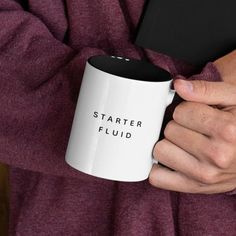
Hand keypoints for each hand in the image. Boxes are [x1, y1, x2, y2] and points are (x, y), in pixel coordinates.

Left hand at [149, 65, 235, 193]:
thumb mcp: (234, 100)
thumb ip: (206, 90)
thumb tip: (178, 86)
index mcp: (227, 130)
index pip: (180, 112)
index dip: (186, 110)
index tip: (196, 115)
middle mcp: (216, 155)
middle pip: (170, 131)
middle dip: (178, 127)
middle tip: (193, 131)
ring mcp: (204, 175)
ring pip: (160, 150)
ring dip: (170, 145)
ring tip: (186, 145)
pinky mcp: (194, 188)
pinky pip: (158, 178)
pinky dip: (159, 168)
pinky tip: (172, 159)